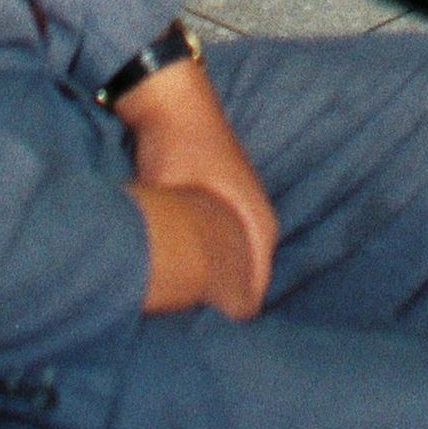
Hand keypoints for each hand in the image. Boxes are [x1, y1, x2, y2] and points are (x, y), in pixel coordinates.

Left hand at [120, 57, 274, 316]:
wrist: (167, 97)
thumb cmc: (176, 146)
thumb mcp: (178, 200)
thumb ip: (185, 249)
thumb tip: (182, 294)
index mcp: (260, 225)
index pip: (252, 295)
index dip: (224, 317)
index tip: (196, 331)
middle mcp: (258, 220)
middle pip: (243, 281)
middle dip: (217, 301)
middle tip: (182, 318)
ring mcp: (241, 208)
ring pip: (231, 262)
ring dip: (211, 279)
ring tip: (180, 299)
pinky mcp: (222, 201)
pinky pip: (221, 244)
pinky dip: (206, 258)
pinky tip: (180, 267)